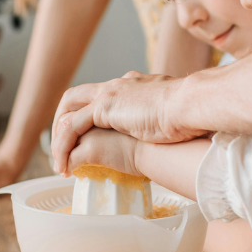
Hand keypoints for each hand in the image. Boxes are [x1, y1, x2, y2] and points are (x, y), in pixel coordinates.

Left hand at [51, 71, 203, 173]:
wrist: (192, 105)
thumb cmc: (193, 114)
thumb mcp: (177, 115)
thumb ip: (170, 119)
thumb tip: (179, 133)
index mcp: (135, 85)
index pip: (103, 95)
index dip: (89, 114)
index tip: (88, 134)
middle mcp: (118, 85)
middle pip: (76, 96)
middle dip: (63, 120)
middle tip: (62, 146)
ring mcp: (109, 94)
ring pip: (69, 112)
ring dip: (59, 138)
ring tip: (59, 162)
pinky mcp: (104, 108)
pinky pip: (72, 127)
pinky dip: (63, 146)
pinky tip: (65, 166)